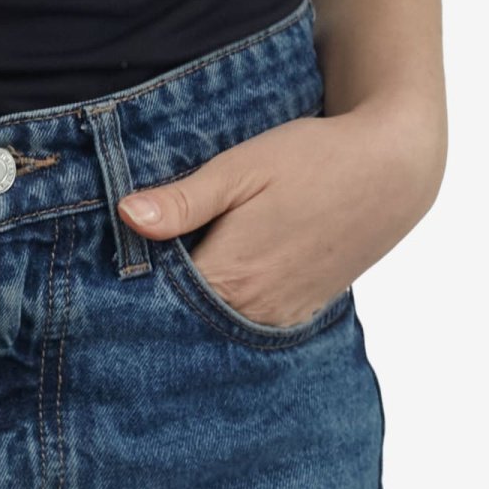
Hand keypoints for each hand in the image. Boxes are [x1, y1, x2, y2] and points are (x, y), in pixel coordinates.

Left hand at [117, 104, 442, 326]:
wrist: (391, 170)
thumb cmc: (315, 159)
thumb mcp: (243, 167)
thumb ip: (184, 199)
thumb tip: (126, 216)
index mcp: (231, 273)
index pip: (155, 302)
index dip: (124, 288)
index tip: (97, 276)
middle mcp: (254, 308)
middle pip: (180, 323)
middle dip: (149, 306)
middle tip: (114, 288)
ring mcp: (279, 316)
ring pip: (212, 329)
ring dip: (185, 312)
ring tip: (157, 287)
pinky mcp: (298, 313)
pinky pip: (244, 326)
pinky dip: (220, 314)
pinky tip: (206, 293)